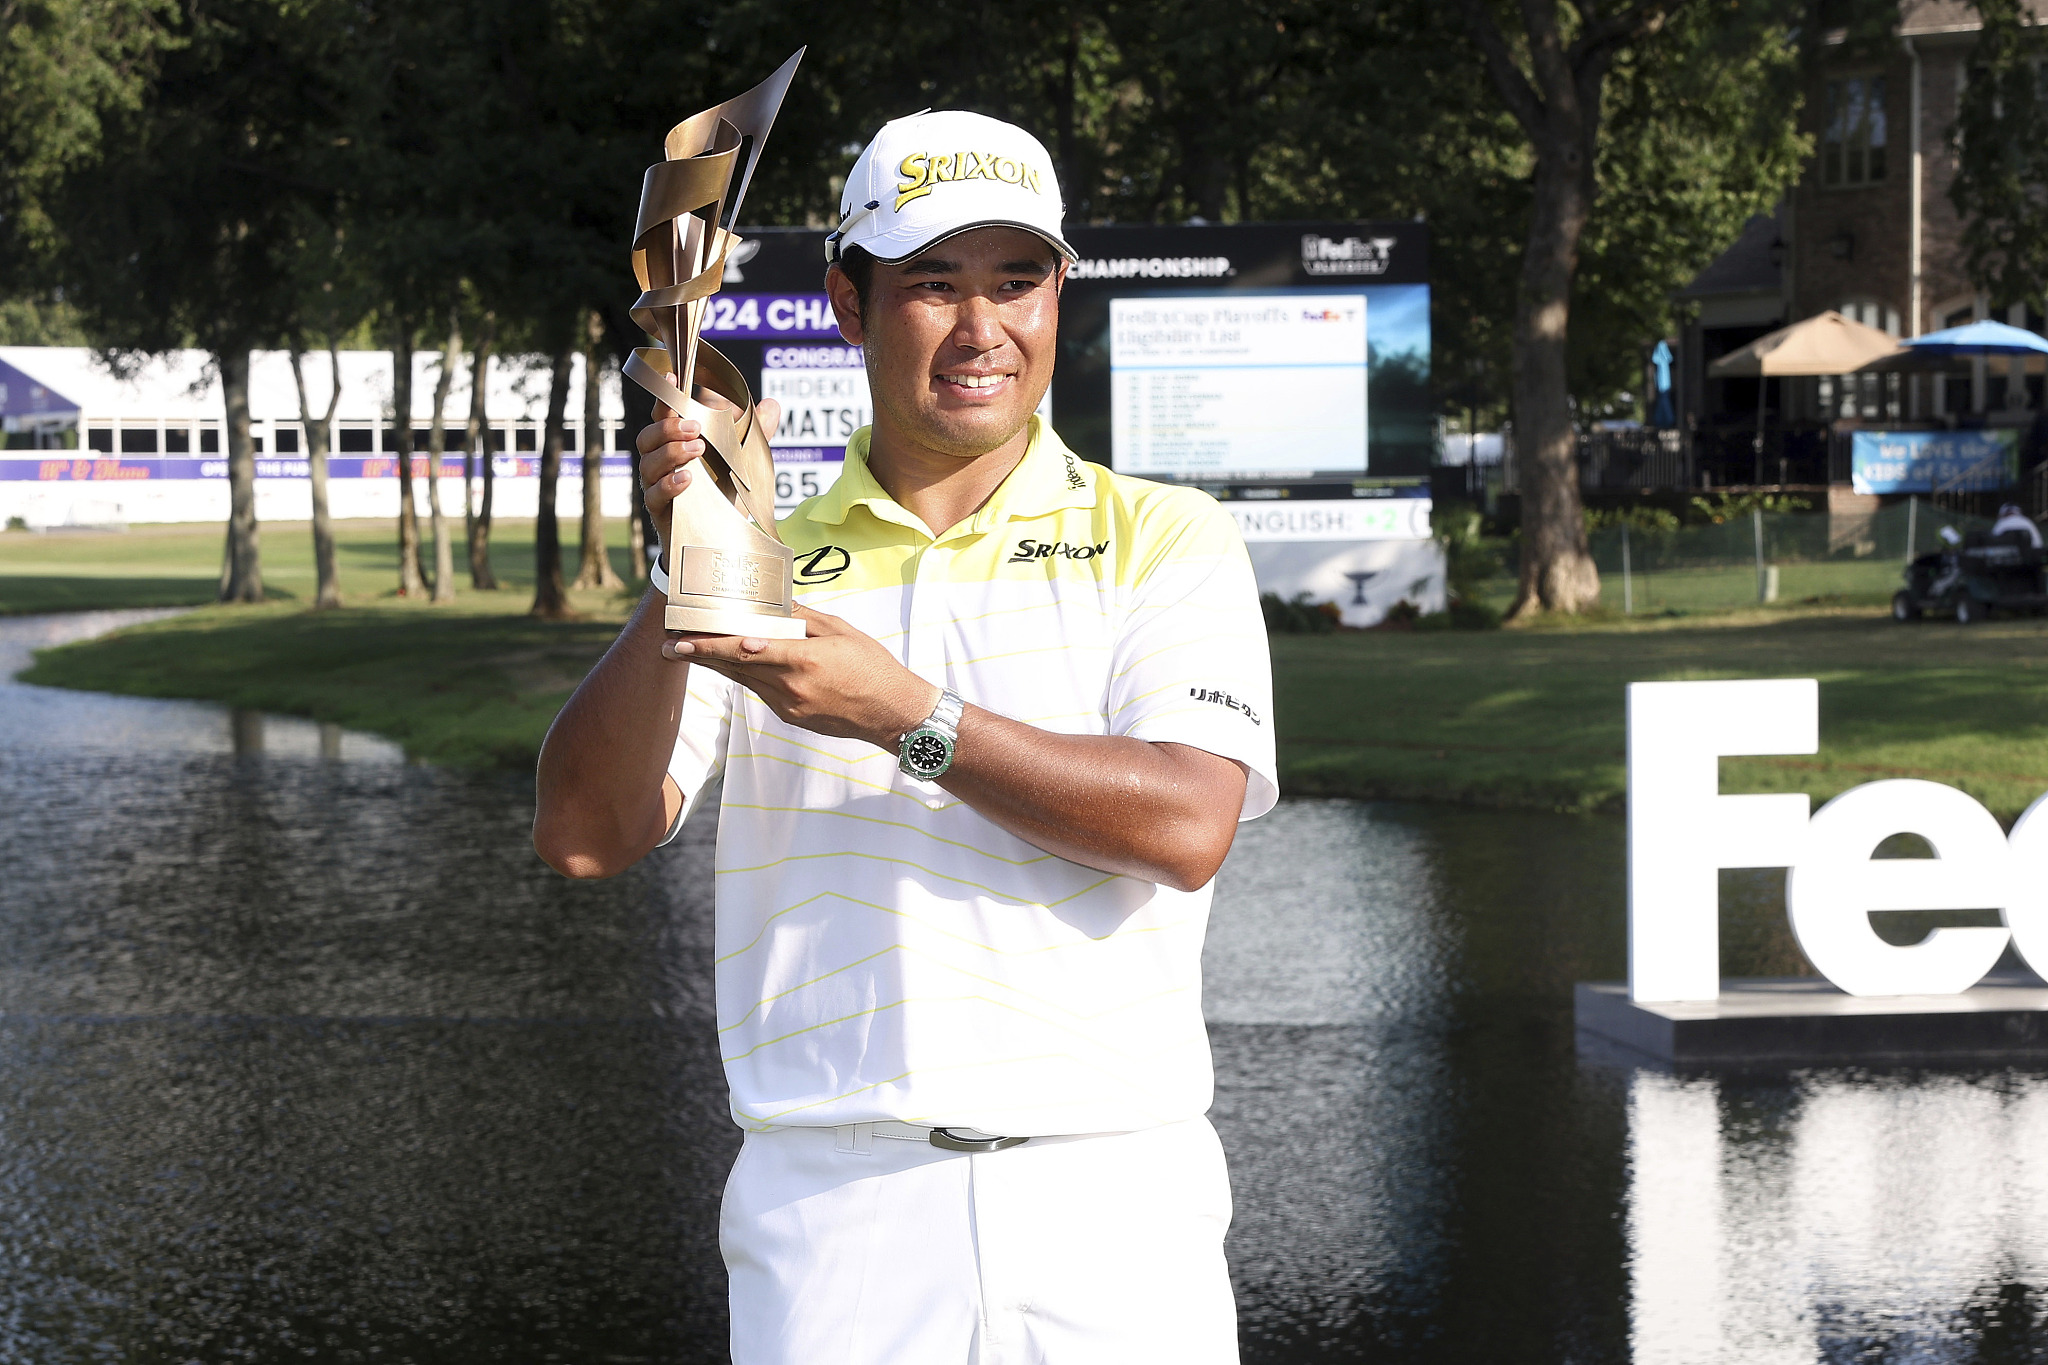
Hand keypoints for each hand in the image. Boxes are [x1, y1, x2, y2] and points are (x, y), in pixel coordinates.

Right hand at [636, 395, 781, 559]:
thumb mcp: (742, 463)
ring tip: (697, 449)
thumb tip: (772, 405)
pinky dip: (670, 485)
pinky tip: (688, 480)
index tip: (672, 378)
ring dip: (672, 452)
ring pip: (649, 464)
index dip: (664, 397)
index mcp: (675, 445)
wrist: (718, 540)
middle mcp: (660, 463)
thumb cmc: (723, 494)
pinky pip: (655, 495)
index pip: (663, 417)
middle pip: (648, 438)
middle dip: (669, 428)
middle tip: (695, 428)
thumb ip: (754, 435)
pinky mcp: (660, 512)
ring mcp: (656, 487)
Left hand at [663, 606, 937, 750]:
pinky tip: (734, 664)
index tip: (684, 639)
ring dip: (718, 665)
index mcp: (803, 660)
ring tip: (689, 651)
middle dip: (701, 656)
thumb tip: (776, 604)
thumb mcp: (841, 632)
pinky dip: (746, 675)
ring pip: (744, 681)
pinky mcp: (792, 717)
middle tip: (670, 646)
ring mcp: (789, 706)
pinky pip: (761, 691)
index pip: (747, 651)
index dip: (712, 646)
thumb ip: (804, 619)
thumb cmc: (873, 667)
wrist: (893, 713)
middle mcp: (790, 687)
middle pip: (736, 668)